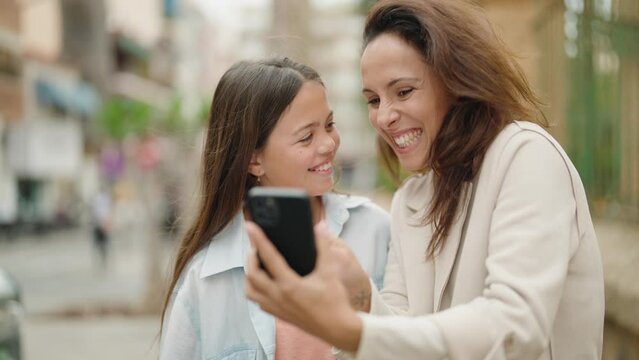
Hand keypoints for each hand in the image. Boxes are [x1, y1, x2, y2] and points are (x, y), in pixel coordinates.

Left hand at [244, 221, 362, 351]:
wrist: (338, 329)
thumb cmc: (335, 302)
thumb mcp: (330, 271)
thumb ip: (324, 246)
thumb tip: (320, 226)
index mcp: (290, 285)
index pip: (269, 257)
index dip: (258, 240)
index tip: (251, 227)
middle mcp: (278, 297)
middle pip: (252, 274)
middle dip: (250, 257)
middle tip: (256, 246)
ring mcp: (276, 307)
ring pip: (250, 290)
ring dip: (249, 275)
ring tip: (256, 263)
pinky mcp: (279, 315)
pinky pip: (258, 301)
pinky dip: (255, 289)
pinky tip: (264, 282)